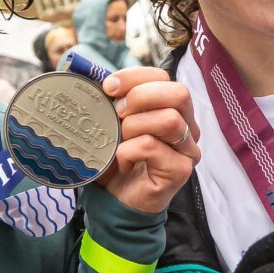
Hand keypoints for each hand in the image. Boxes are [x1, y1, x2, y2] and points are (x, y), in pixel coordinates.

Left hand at [96, 66, 199, 213]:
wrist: (116, 199)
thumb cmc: (116, 159)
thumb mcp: (110, 123)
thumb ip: (108, 99)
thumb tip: (86, 72)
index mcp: (173, 108)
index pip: (163, 77)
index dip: (134, 76)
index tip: (108, 88)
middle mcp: (187, 126)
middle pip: (178, 93)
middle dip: (140, 97)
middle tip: (117, 112)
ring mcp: (187, 150)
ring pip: (169, 120)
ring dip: (134, 125)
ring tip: (120, 139)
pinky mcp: (180, 170)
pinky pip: (152, 147)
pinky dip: (128, 150)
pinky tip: (122, 160)